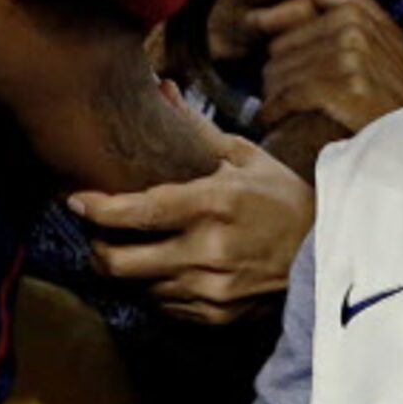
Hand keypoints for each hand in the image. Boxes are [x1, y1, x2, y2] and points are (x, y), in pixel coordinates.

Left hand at [71, 134, 314, 322]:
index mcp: (212, 204)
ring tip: (126, 249)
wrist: (326, 253)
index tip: (75, 200)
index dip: (97, 208)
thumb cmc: (282, 198)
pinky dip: (155, 288)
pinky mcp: (216, 315)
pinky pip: (165, 306)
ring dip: (126, 270)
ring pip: (138, 287)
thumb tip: (161, 87)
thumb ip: (194, 129)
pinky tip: (163, 269)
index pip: (136, 212)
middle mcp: (207, 250)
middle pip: (121, 263)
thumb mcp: (244, 157)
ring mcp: (211, 289)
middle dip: (97, 248)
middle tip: (95, 233)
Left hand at [260, 0, 402, 135]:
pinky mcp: (345, 89)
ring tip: (278, 107)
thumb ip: (355, 9)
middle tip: (279, 92)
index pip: (295, 22)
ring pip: (280, 69)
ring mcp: (351, 59)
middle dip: (278, 70)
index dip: (288, 44)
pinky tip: (275, 118)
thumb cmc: (393, 91)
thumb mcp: (386, 43)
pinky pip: (291, 93)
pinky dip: (277, 108)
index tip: (288, 64)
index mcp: (357, 14)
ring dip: (273, 92)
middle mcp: (354, 30)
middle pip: (282, 45)